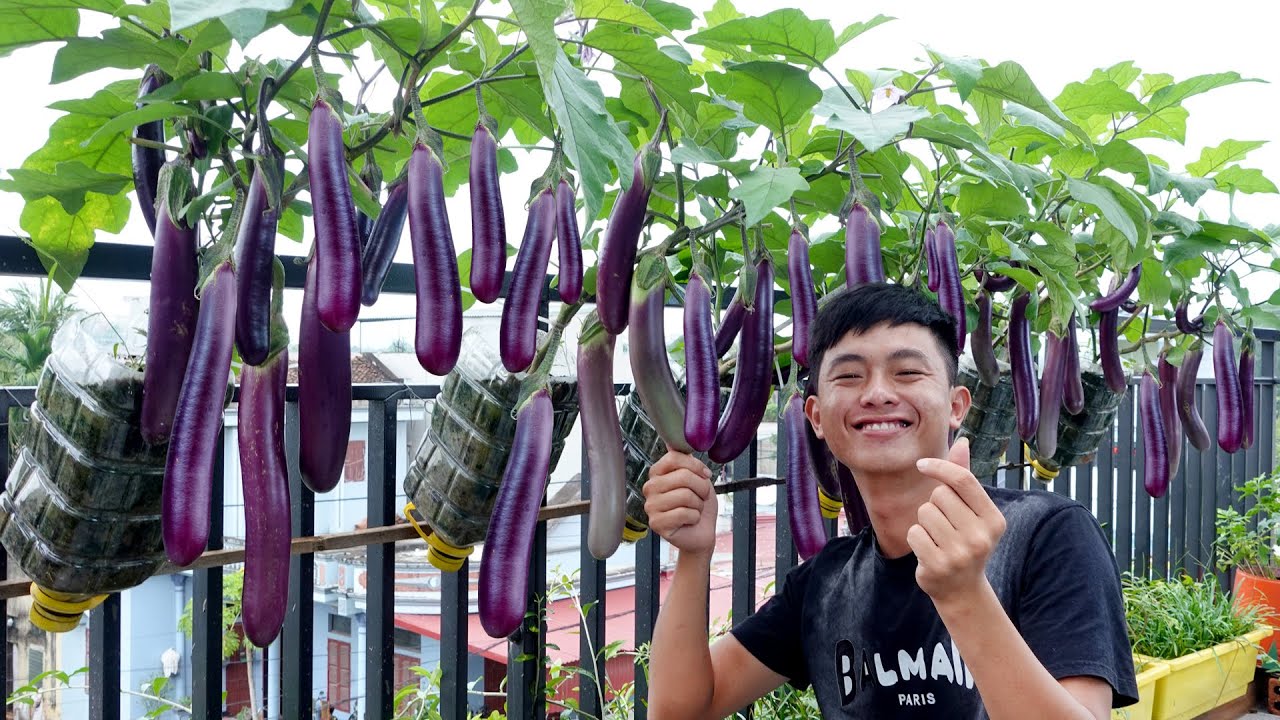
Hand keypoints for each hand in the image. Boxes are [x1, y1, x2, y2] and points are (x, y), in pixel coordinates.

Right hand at [643, 451, 717, 557]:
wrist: (702, 532)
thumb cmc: (698, 505)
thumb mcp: (696, 477)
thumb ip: (684, 459)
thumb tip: (672, 439)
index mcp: (657, 473)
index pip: (675, 458)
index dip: (696, 466)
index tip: (705, 475)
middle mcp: (650, 487)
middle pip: (682, 476)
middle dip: (701, 488)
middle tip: (701, 497)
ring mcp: (651, 506)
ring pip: (685, 495)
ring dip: (698, 504)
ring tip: (695, 509)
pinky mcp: (656, 523)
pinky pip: (684, 513)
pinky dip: (694, 517)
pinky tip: (690, 521)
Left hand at [907, 437, 1006, 605]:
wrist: (961, 589)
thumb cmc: (964, 540)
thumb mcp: (971, 511)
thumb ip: (964, 477)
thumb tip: (962, 441)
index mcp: (994, 519)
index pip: (963, 480)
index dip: (939, 467)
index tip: (922, 464)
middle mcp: (981, 536)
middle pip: (939, 495)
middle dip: (935, 504)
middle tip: (945, 525)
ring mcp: (960, 553)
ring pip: (924, 512)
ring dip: (924, 522)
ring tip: (938, 538)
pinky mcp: (938, 565)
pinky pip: (914, 532)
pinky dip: (916, 538)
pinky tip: (929, 551)